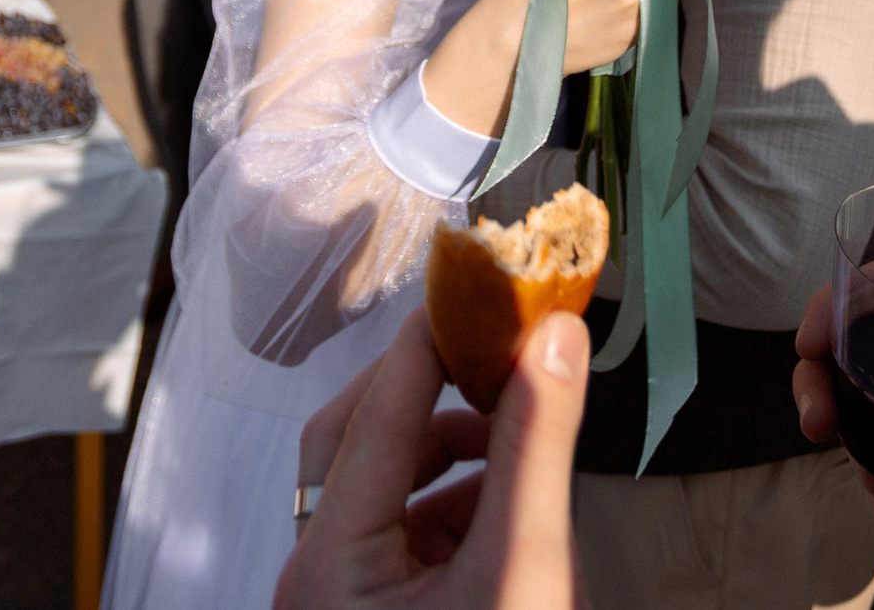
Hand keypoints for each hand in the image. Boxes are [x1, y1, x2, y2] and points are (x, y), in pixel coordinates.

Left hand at [276, 307, 588, 609]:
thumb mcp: (529, 565)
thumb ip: (535, 449)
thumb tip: (557, 336)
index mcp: (328, 568)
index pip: (370, 423)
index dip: (425, 349)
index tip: (478, 294)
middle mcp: (316, 576)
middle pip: (352, 441)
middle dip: (424, 390)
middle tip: (489, 352)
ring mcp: (344, 593)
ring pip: (381, 481)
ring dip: (447, 443)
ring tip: (517, 430)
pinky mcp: (379, 604)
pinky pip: (403, 523)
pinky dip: (455, 493)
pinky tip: (510, 489)